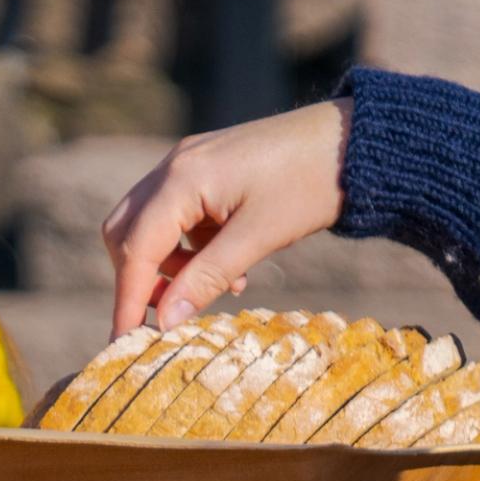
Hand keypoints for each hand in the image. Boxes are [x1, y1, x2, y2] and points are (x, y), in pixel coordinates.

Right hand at [102, 99, 354, 333]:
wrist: (354, 138)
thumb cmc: (311, 183)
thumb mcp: (260, 237)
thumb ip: (206, 277)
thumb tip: (165, 322)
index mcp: (181, 179)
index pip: (134, 249)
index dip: (128, 299)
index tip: (125, 342)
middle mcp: (173, 167)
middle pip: (126, 233)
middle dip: (139, 280)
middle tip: (170, 315)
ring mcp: (186, 164)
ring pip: (148, 224)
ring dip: (168, 264)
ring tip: (219, 286)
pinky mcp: (204, 169)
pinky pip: (175, 214)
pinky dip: (189, 246)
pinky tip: (230, 265)